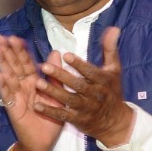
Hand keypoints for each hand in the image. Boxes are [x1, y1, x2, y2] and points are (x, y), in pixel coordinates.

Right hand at [0, 34, 63, 150]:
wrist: (44, 143)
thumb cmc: (50, 119)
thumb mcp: (57, 94)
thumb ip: (56, 75)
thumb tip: (56, 52)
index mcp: (34, 82)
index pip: (26, 62)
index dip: (20, 50)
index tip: (14, 36)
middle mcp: (23, 87)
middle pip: (14, 66)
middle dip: (7, 51)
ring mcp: (17, 97)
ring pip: (8, 77)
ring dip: (1, 63)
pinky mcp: (14, 108)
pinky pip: (8, 95)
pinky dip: (2, 85)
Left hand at [37, 26, 135, 146]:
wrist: (115, 122)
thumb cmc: (112, 91)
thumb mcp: (114, 70)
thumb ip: (110, 49)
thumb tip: (113, 28)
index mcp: (103, 81)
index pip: (91, 72)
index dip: (79, 65)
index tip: (66, 55)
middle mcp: (95, 95)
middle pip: (77, 85)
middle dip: (61, 76)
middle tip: (44, 66)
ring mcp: (86, 109)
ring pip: (69, 100)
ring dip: (53, 92)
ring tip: (37, 83)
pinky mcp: (78, 120)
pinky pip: (63, 115)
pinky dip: (50, 111)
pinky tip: (36, 105)